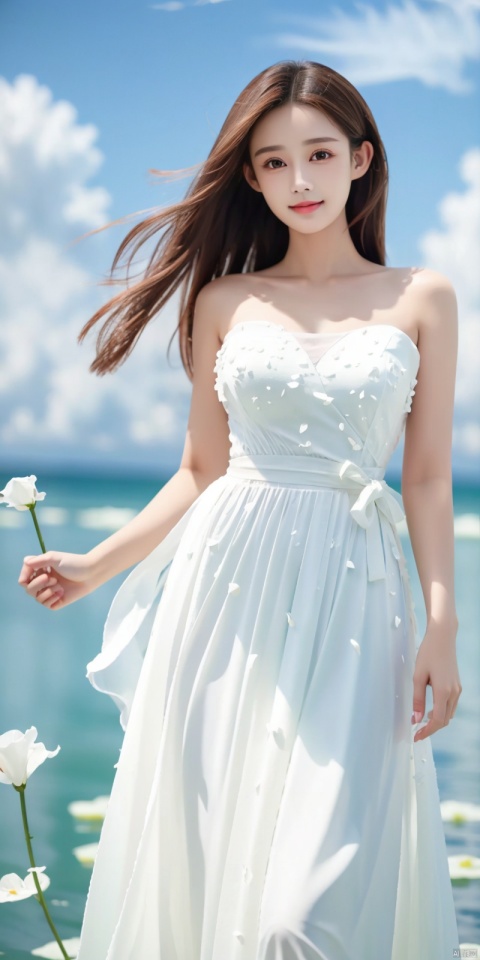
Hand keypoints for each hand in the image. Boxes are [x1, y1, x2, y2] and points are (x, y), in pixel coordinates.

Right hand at [18, 551, 99, 610]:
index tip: (35, 573)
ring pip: (37, 597)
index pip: (24, 577)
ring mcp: (50, 591)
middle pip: (28, 589)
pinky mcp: (57, 600)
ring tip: (59, 585)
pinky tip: (61, 593)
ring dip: (47, 591)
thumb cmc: (74, 563)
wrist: (91, 573)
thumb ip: (39, 560)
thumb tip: (25, 561)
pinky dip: (51, 599)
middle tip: (51, 578)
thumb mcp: (55, 558)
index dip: (25, 577)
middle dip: (38, 584)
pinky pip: (46, 605)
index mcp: (41, 570)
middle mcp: (44, 581)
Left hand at [411, 619, 460, 741]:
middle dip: (431, 728)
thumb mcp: (418, 676)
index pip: (437, 720)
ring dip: (436, 721)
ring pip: (449, 714)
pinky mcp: (457, 685)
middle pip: (444, 720)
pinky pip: (450, 705)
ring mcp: (457, 689)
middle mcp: (454, 693)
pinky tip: (431, 710)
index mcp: (443, 691)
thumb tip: (416, 719)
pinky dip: (441, 712)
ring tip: (421, 722)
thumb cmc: (428, 653)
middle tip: (416, 732)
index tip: (416, 736)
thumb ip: (417, 699)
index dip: (427, 731)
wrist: (442, 637)